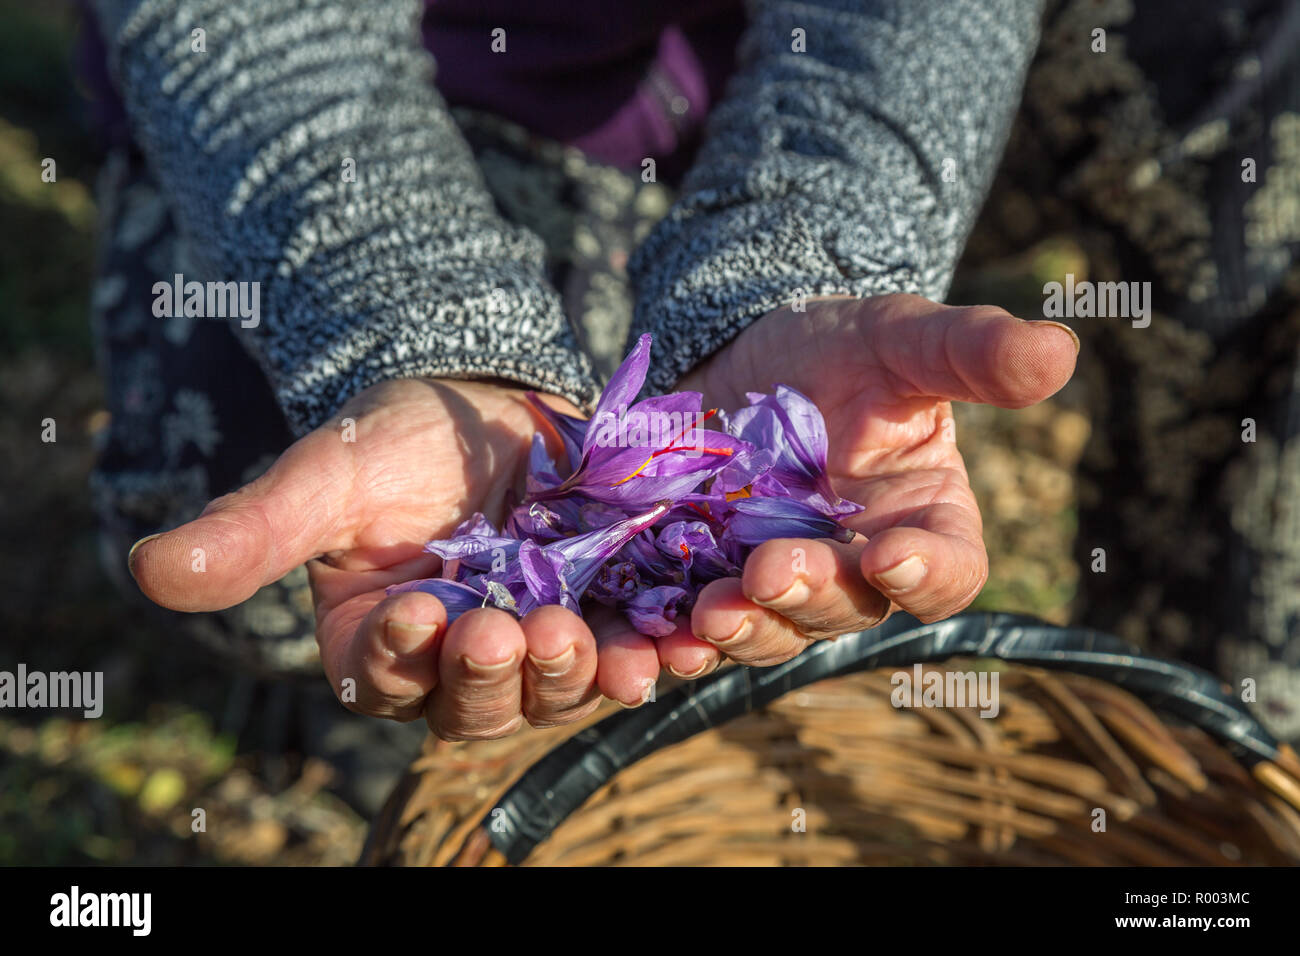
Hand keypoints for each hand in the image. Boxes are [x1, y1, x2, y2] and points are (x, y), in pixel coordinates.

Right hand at [128, 378, 613, 738]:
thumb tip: (147, 572)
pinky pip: (630, 650)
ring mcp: (536, 643)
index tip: (420, 611)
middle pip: (478, 703)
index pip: (386, 675)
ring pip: (556, 690)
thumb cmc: (392, 438)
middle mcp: (459, 662)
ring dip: (578, 676)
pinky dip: (654, 653)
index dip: (403, 654)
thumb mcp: (327, 476)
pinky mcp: (603, 615)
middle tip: (512, 632)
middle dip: (497, 676)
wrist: (484, 402)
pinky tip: (682, 642)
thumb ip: (254, 528)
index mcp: (382, 641)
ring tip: (603, 647)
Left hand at [591, 293, 1079, 677]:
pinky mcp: (700, 580)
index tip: (893, 552)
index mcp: (921, 523)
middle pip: (844, 609)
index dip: (926, 573)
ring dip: (737, 628)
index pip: (945, 571)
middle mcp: (852, 570)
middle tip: (767, 573)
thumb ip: (971, 352)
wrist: (744, 351)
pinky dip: (667, 638)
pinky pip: (688, 625)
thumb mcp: (901, 338)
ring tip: (703, 614)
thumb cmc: (843, 348)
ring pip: (766, 629)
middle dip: (807, 596)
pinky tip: (642, 636)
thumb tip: (1061, 349)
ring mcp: (772, 582)